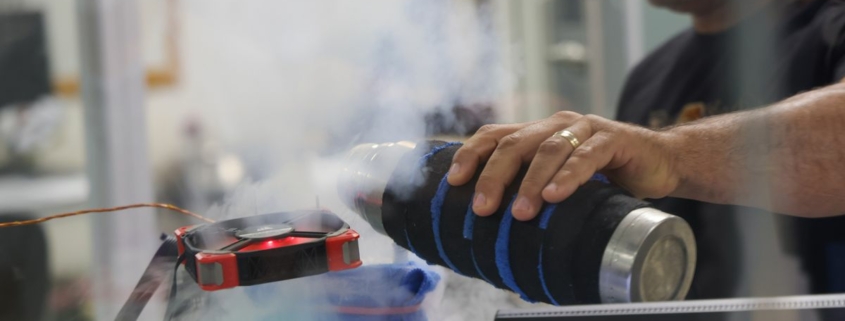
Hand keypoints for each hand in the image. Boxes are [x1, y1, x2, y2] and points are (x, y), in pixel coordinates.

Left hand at [447, 111, 681, 220]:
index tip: (454, 181)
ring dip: (530, 183)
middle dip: (494, 176)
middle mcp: (556, 124)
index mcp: (537, 132)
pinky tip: (555, 196)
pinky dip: (568, 176)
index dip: (471, 154)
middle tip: (482, 208)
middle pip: (514, 144)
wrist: (660, 163)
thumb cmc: (605, 176)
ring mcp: (585, 128)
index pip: (494, 135)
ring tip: (520, 213)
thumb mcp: (562, 181)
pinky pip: (586, 156)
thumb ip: (534, 190)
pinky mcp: (614, 138)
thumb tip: (493, 226)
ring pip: (548, 150)